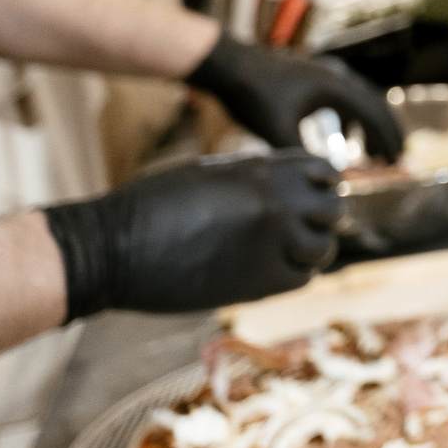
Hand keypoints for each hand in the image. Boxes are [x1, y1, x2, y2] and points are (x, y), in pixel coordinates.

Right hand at [43, 152, 344, 317]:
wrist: (112, 248)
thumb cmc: (148, 207)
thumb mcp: (206, 173)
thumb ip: (250, 176)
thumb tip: (281, 184)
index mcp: (261, 168)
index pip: (323, 170)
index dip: (324, 184)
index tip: (315, 195)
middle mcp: (275, 200)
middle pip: (335, 209)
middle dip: (326, 219)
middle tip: (310, 229)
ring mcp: (271, 240)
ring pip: (323, 248)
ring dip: (313, 251)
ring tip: (292, 254)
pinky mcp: (258, 280)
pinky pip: (300, 278)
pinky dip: (295, 275)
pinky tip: (276, 272)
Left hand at [186, 33, 404, 160]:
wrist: (229, 65)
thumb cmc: (253, 96)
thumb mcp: (276, 131)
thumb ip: (303, 154)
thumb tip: (325, 178)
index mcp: (335, 88)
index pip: (373, 113)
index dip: (387, 138)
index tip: (396, 160)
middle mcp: (337, 77)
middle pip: (374, 105)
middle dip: (386, 133)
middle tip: (395, 158)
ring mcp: (326, 75)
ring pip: (360, 102)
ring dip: (369, 127)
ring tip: (370, 154)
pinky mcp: (313, 78)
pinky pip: (344, 100)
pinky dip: (351, 120)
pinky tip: (344, 137)